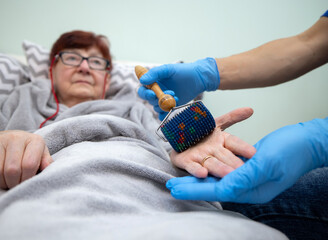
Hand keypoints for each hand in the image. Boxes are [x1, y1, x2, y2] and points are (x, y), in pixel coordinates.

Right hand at [0, 130, 52, 188]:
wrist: (8, 139)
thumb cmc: (29, 151)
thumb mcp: (41, 154)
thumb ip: (46, 162)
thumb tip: (48, 167)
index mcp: (34, 140)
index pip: (29, 164)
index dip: (27, 179)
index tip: (27, 183)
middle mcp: (16, 137)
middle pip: (12, 170)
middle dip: (14, 183)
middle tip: (16, 185)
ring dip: (2, 182)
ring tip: (8, 182)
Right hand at [138, 58, 219, 119]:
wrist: (198, 79)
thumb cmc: (183, 71)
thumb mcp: (168, 69)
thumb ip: (155, 73)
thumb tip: (142, 80)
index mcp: (153, 82)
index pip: (142, 90)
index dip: (145, 94)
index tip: (153, 94)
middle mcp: (156, 91)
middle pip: (149, 100)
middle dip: (158, 99)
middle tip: (171, 93)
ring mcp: (163, 100)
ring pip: (156, 107)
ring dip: (165, 105)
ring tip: (176, 97)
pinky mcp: (170, 107)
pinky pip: (162, 115)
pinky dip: (165, 114)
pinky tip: (173, 107)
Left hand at [166, 118, 327, 202]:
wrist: (308, 141)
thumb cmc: (291, 151)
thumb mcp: (267, 163)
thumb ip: (245, 176)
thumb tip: (225, 188)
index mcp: (253, 189)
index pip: (218, 191)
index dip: (195, 190)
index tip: (176, 189)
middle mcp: (248, 186)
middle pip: (214, 187)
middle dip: (191, 186)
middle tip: (170, 185)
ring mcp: (249, 178)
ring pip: (218, 179)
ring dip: (198, 178)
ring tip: (179, 178)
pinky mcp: (249, 168)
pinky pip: (225, 170)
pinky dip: (211, 169)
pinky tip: (201, 167)